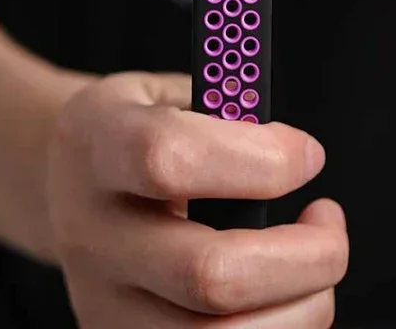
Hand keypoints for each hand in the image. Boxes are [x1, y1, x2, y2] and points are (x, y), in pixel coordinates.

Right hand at [46, 71, 347, 326]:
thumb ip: (226, 109)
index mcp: (97, 144)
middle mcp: (91, 231)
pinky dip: (277, 328)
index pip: (168, 159)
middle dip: (304, 256)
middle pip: (207, 274)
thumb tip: (296, 151)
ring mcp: (102, 301)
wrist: (67, 179)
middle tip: (329, 224)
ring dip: (302, 306)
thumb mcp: (165, 91)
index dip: (259, 160)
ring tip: (314, 259)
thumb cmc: (137, 129)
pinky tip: (286, 294)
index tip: (308, 155)